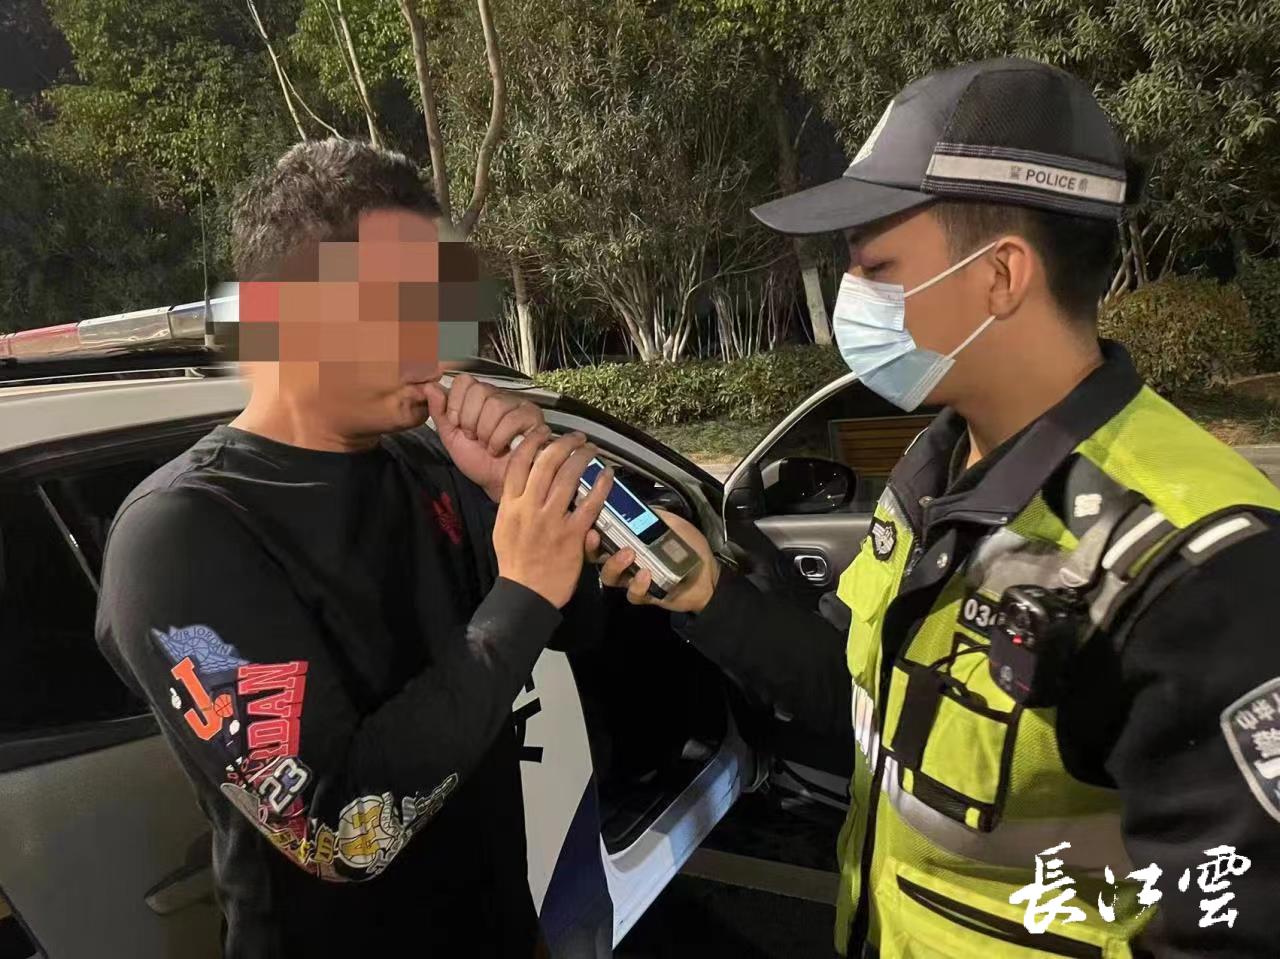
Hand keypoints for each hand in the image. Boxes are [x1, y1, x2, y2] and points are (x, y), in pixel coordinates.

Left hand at [424, 374, 544, 501]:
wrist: (495, 483)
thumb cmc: (477, 461)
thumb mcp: (451, 437)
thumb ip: (439, 412)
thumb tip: (430, 387)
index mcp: (479, 398)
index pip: (465, 381)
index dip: (456, 403)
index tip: (457, 424)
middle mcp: (500, 397)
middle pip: (480, 391)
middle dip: (471, 420)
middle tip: (474, 437)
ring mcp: (518, 405)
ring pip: (496, 405)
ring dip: (486, 432)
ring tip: (488, 446)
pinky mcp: (533, 418)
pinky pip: (513, 418)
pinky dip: (501, 438)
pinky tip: (501, 449)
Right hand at [494, 429, 612, 608]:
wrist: (527, 592)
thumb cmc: (515, 561)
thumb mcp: (503, 527)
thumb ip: (513, 503)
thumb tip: (523, 479)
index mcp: (510, 505)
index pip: (519, 463)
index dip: (533, 442)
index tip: (544, 432)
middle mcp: (529, 508)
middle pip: (546, 463)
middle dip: (563, 444)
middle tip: (576, 438)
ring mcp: (552, 520)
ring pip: (568, 477)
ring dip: (582, 457)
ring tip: (591, 449)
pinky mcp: (573, 534)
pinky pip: (590, 504)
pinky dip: (600, 486)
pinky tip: (607, 474)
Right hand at [592, 509, 719, 613]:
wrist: (709, 574)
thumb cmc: (690, 547)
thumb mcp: (673, 523)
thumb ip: (654, 516)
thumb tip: (634, 504)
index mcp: (630, 540)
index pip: (603, 534)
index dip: (592, 527)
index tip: (589, 517)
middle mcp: (627, 559)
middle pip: (597, 557)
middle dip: (592, 547)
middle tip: (596, 536)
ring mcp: (633, 578)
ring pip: (610, 577)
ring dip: (614, 564)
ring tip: (629, 555)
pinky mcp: (644, 595)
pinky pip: (632, 593)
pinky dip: (637, 585)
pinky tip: (647, 575)